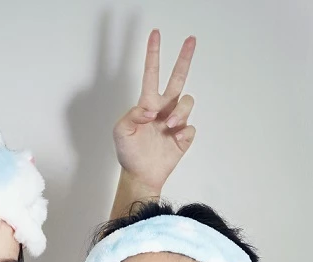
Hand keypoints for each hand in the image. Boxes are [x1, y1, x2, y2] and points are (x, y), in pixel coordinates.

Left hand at [113, 29, 196, 200]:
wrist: (141, 174)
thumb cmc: (129, 152)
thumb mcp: (121, 131)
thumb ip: (132, 115)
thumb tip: (150, 109)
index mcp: (148, 103)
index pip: (152, 74)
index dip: (153, 54)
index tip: (155, 35)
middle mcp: (164, 108)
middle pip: (178, 77)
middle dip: (184, 58)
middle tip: (191, 39)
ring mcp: (176, 121)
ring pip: (187, 102)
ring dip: (179, 112)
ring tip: (168, 126)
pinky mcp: (185, 135)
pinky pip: (191, 127)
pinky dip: (183, 133)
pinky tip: (174, 140)